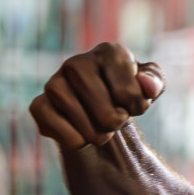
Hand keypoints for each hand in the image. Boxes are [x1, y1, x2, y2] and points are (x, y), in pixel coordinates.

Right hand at [30, 42, 164, 152]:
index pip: (130, 94)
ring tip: (100, 123)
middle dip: (119, 123)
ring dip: (102, 135)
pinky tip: (80, 129)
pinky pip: (69, 138)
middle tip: (117, 115)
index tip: (134, 102)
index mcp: (108, 51)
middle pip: (109, 116)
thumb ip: (155, 82)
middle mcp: (76, 63)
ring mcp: (53, 83)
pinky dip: (80, 143)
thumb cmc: (128, 92)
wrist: (98, 108)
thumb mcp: (150, 85)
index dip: (138, 106)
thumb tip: (147, 87)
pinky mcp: (38, 106)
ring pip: (90, 130)